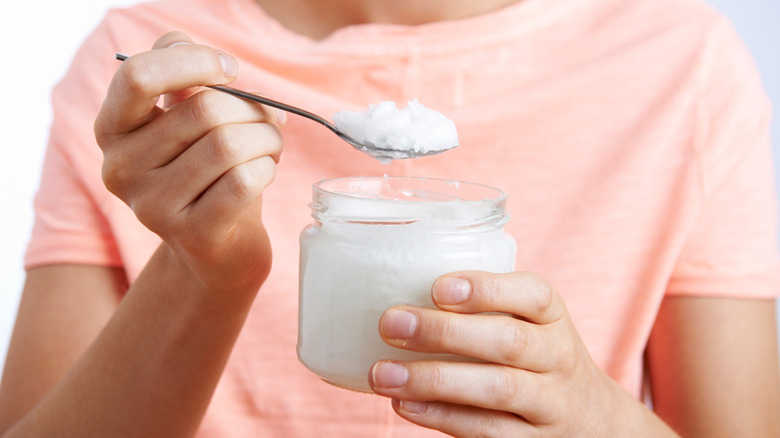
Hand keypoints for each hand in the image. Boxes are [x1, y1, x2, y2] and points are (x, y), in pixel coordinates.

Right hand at [94, 32, 284, 294]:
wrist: (218, 250)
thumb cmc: (207, 173)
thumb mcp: (188, 121)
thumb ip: (182, 77)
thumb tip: (198, 52)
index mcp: (113, 129)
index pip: (139, 76)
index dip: (194, 61)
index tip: (230, 69)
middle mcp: (122, 169)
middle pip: (203, 111)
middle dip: (252, 109)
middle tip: (269, 121)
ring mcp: (153, 207)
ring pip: (229, 145)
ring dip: (267, 138)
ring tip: (270, 146)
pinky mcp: (193, 235)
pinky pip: (243, 181)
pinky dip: (267, 167)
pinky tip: (266, 171)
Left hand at [369, 271, 673, 436]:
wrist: (591, 420)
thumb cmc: (535, 357)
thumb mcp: (527, 323)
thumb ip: (482, 306)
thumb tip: (394, 286)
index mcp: (553, 318)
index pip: (533, 295)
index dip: (486, 290)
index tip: (438, 287)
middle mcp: (558, 358)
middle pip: (509, 343)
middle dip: (446, 332)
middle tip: (391, 323)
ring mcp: (550, 405)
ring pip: (498, 390)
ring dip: (434, 380)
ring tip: (383, 373)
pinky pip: (487, 431)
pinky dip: (442, 416)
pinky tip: (404, 404)